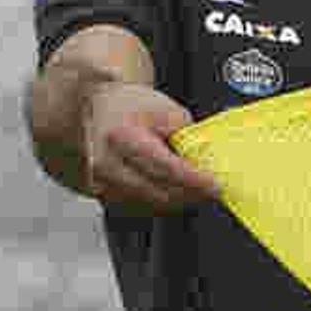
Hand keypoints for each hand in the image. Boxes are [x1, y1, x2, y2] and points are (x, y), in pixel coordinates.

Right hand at [79, 79, 223, 215]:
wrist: (96, 109)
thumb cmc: (125, 105)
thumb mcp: (162, 108)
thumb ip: (185, 134)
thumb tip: (202, 159)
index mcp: (122, 137)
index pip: (165, 168)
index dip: (194, 181)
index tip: (215, 186)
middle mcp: (107, 164)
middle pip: (159, 191)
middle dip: (190, 194)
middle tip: (211, 190)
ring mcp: (102, 183)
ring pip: (150, 203)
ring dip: (176, 199)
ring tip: (195, 189)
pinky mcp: (103, 194)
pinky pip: (138, 205)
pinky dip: (159, 200)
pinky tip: (172, 191)